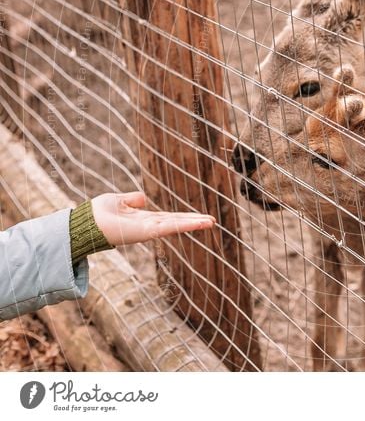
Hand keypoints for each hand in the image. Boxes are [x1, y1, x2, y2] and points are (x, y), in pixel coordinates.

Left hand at [90, 191, 215, 246]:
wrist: (86, 223)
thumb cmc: (97, 213)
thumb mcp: (118, 200)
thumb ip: (132, 199)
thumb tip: (143, 198)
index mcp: (144, 219)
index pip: (169, 217)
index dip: (184, 217)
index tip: (200, 217)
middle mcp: (149, 226)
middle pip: (176, 222)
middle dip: (194, 222)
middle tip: (212, 221)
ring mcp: (149, 230)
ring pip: (176, 225)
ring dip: (194, 224)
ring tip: (211, 222)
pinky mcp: (147, 232)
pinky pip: (169, 227)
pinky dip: (184, 225)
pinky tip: (197, 223)